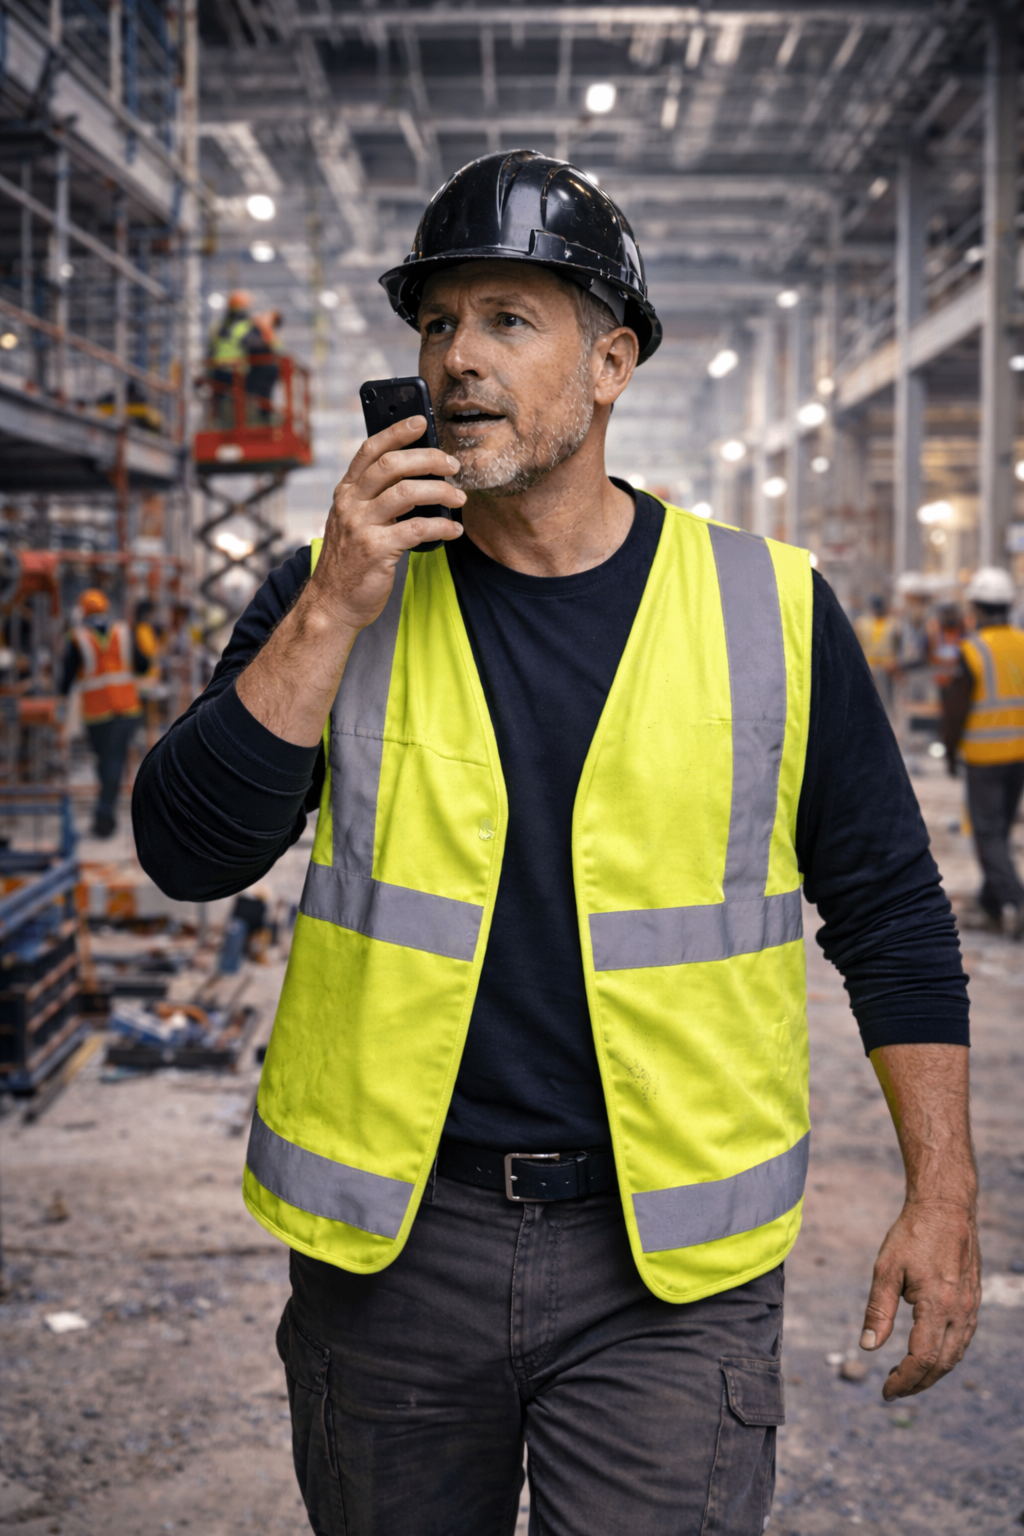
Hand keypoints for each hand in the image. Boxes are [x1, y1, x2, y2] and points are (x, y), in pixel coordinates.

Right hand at [236, 416, 463, 746]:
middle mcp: (350, 504)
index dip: (396, 432)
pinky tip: (454, 529)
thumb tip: (417, 477)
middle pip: (392, 466)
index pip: (370, 451)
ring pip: (406, 492)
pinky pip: (416, 529)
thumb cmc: (351, 562)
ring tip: (459, 496)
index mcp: (346, 493)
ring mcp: (361, 527)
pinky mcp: (376, 551)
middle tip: (453, 464)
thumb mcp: (354, 522)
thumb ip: (375, 499)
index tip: (422, 421)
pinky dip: (441, 526)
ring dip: (439, 491)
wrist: (332, 603)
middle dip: (428, 459)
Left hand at [859, 1196, 979, 1397]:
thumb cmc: (913, 1235)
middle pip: (942, 1365)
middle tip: (893, 1388)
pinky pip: (963, 1339)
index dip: (904, 1380)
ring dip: (932, 1372)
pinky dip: (945, 1354)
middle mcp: (960, 1312)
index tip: (885, 1391)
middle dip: (918, 1383)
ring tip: (906, 1375)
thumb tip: (868, 1347)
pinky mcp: (973, 1300)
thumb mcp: (886, 1270)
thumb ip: (879, 1310)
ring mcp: (970, 1307)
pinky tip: (928, 1352)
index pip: (922, 1359)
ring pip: (955, 1354)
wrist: (946, 1207)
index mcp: (938, 1306)